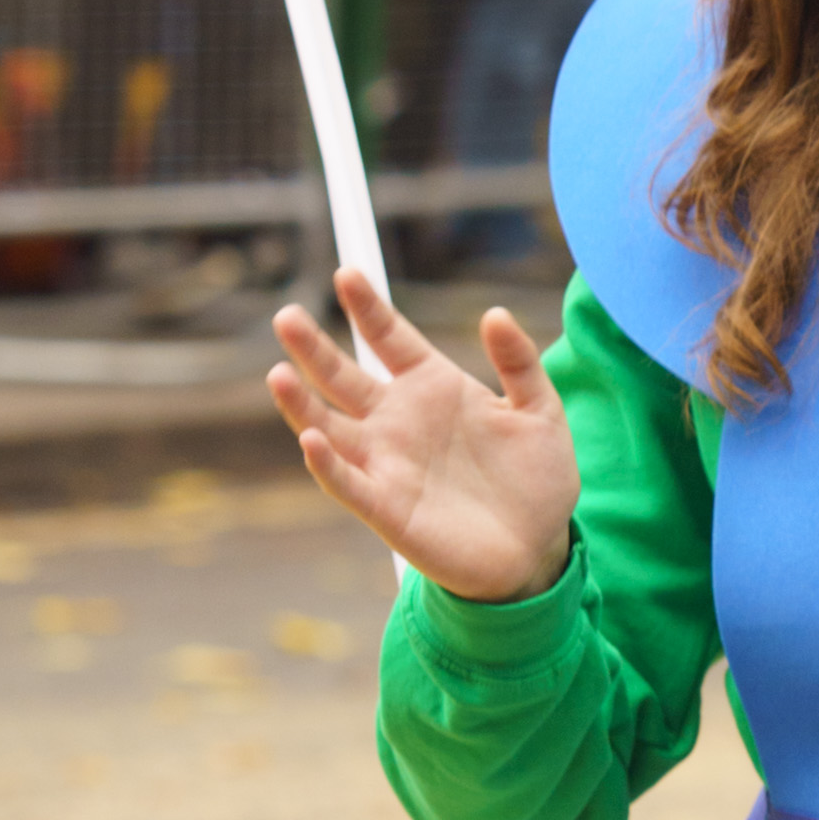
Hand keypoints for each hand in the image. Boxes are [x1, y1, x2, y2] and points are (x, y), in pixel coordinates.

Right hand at [265, 263, 577, 597]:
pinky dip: (326, 462)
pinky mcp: (385, 507)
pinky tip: (311, 438)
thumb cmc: (537, 477)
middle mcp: (398, 420)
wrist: (537, 547)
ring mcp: (387, 462)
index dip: (367, 307)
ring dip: (301, 404)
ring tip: (278, 374)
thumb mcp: (540, 411)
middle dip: (313, 348)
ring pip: (329, 425)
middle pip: (343, 376)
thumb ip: (519, 363)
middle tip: (286, 315)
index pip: (390, 337)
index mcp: (433, 387)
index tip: (347, 273)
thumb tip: (494, 313)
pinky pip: (346, 481)